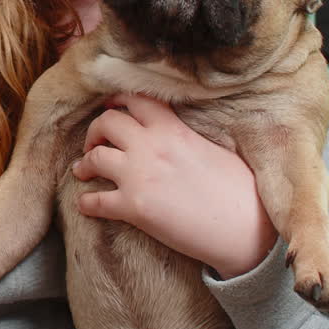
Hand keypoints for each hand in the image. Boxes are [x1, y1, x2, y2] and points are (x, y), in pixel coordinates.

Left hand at [72, 93, 277, 278]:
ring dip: (85, 164)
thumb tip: (171, 136)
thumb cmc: (239, 190)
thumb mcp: (212, 147)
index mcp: (173, 128)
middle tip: (96, 142)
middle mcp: (150, 146)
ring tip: (83, 170)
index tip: (111, 108)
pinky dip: (86, 203)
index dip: (117, 100)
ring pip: (95, 157)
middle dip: (95, 131)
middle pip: (107, 122)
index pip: (137, 99)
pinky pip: (96, 202)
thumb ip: (183, 136)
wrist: (246, 228)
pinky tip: (85, 205)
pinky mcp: (134, 208)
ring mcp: (139, 176)